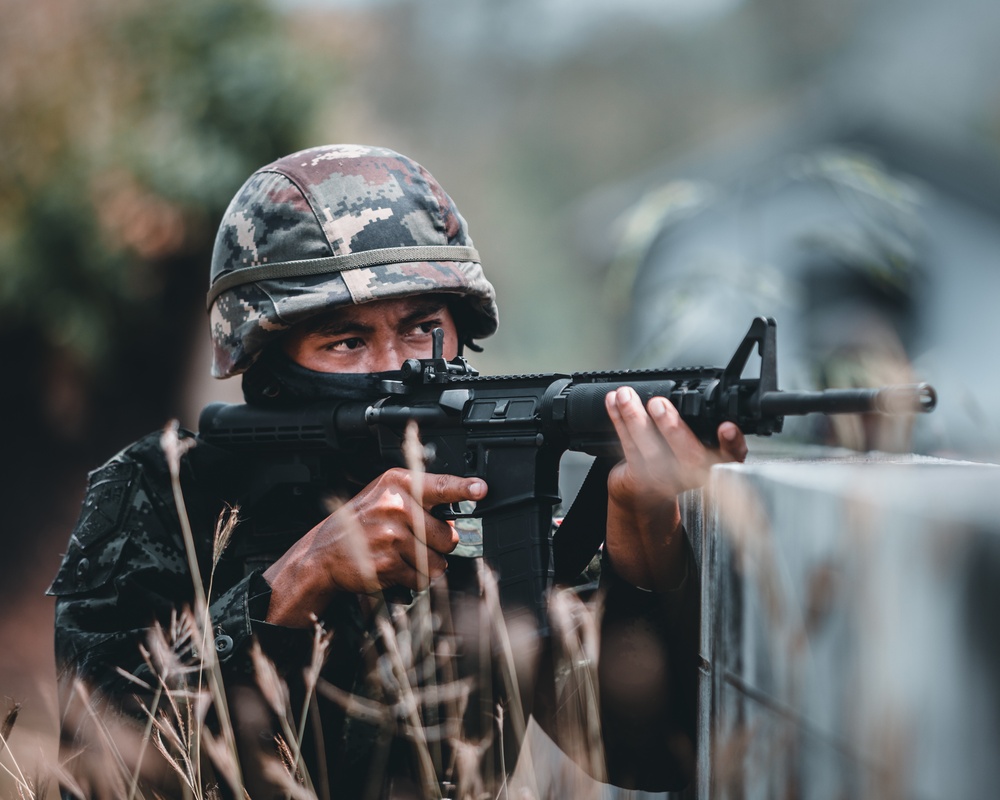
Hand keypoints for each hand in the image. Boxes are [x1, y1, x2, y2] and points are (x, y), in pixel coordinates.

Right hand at [263, 468, 486, 626]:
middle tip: (417, 541)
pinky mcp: (388, 562)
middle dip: (440, 545)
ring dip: (427, 565)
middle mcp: (395, 505)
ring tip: (402, 555)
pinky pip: (422, 578)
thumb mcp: (385, 497)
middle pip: (448, 534)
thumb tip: (457, 516)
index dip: (463, 488)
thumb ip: (419, 500)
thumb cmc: (359, 524)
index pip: (439, 485)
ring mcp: (391, 534)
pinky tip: (393, 567)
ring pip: (438, 560)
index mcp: (397, 483)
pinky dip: (413, 579)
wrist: (322, 554)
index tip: (481, 489)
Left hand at [603, 386, 746, 589]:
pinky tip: (613, 403)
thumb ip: (699, 430)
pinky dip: (620, 421)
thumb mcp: (692, 450)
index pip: (732, 456)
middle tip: (658, 404)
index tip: (727, 428)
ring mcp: (666, 480)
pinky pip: (629, 447)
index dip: (732, 443)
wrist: (643, 497)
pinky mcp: (639, 480)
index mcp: (713, 464)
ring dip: (636, 418)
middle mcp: (693, 475)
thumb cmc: (670, 462)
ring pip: (652, 449)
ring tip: (625, 396)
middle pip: (690, 457)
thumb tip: (687, 393)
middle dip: (674, 428)